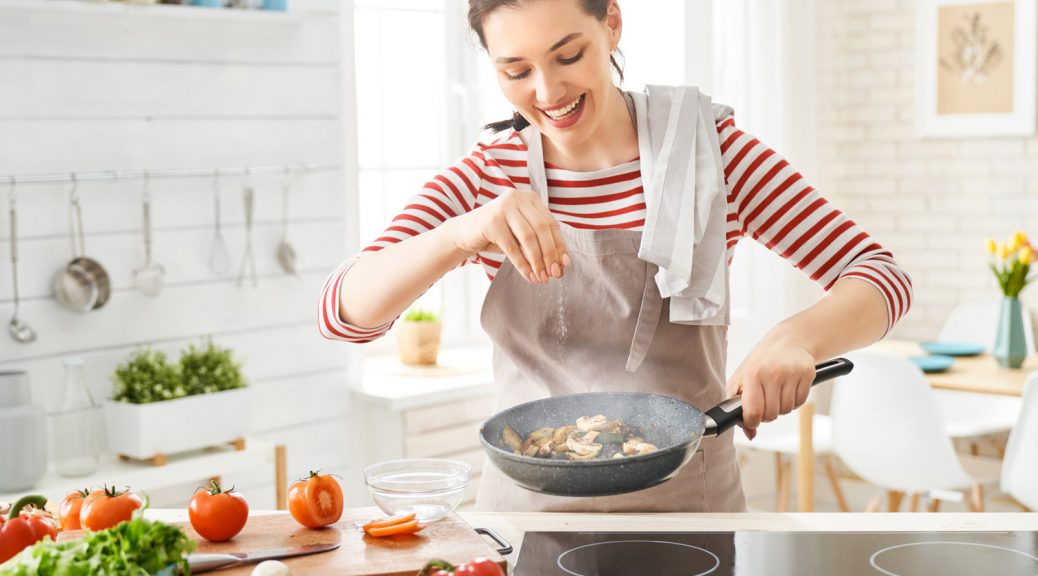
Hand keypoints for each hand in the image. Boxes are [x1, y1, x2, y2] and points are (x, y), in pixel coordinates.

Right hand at [447, 188, 569, 283]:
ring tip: (541, 278)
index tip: (565, 266)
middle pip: (542, 229)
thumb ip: (540, 242)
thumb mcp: (521, 235)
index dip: (560, 246)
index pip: (551, 223)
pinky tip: (528, 276)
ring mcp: (504, 207)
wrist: (465, 233)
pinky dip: (522, 264)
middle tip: (554, 275)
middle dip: (550, 255)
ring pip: (529, 238)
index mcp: (530, 198)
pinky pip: (512, 247)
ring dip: (537, 261)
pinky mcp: (491, 221)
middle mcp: (518, 198)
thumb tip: (563, 265)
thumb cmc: (498, 235)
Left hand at [725, 338, 815, 440]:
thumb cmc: (761, 362)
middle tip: (764, 400)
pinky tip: (788, 388)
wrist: (788, 341)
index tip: (752, 420)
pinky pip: (800, 403)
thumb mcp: (742, 378)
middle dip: (766, 413)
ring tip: (776, 391)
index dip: (752, 422)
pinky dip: (793, 401)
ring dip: (780, 407)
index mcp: (752, 373)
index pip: (754, 412)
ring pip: (786, 411)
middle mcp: (772, 373)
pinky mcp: (807, 374)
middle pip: (771, 415)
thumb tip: (750, 433)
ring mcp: (791, 374)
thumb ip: (738, 406)